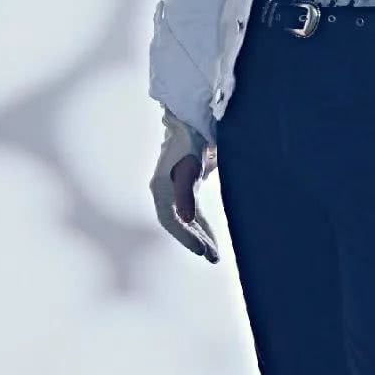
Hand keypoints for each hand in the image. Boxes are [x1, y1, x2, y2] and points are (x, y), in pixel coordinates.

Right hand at [149, 111, 219, 260]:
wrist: (195, 118)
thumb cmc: (192, 139)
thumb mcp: (191, 166)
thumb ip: (187, 193)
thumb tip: (184, 219)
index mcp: (161, 187)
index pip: (171, 220)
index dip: (185, 237)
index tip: (203, 251)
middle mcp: (164, 190)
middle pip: (178, 223)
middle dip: (195, 240)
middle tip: (213, 257)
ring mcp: (175, 188)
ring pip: (186, 219)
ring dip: (199, 236)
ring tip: (214, 255)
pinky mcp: (186, 186)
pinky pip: (193, 212)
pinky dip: (202, 225)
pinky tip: (211, 237)